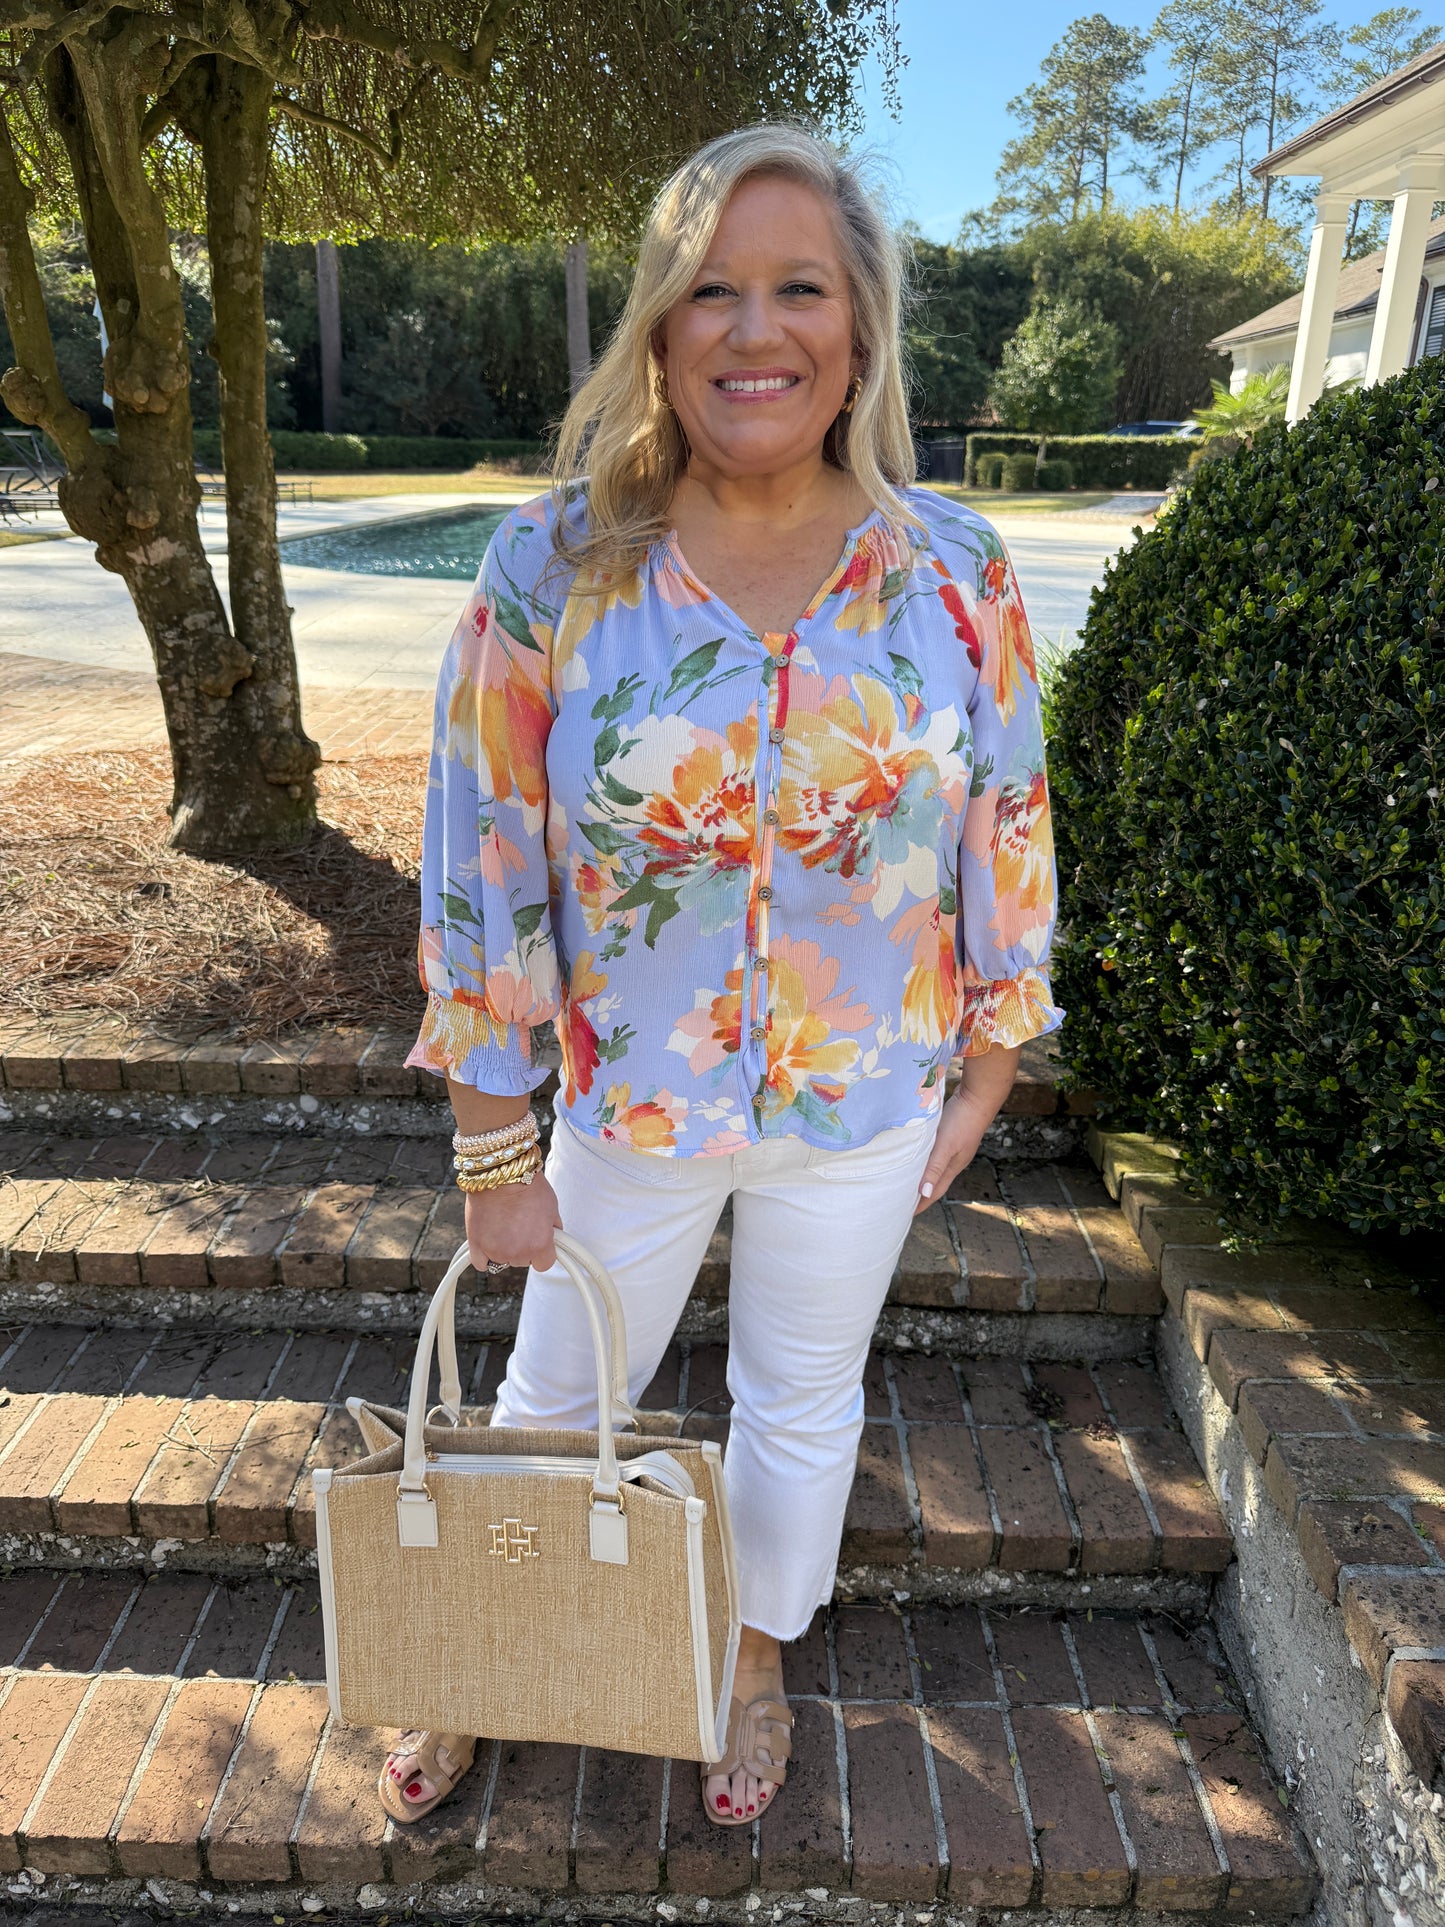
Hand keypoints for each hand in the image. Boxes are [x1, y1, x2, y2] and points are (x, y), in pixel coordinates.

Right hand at [465, 1172, 562, 1271]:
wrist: (501, 1173)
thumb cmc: (527, 1186)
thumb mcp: (552, 1208)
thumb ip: (553, 1229)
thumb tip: (553, 1236)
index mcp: (540, 1246)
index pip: (545, 1264)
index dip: (543, 1252)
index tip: (539, 1242)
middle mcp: (517, 1253)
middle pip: (523, 1261)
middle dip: (523, 1246)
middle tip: (520, 1224)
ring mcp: (495, 1251)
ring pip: (503, 1260)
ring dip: (504, 1248)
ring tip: (504, 1224)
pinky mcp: (476, 1244)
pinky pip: (481, 1263)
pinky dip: (485, 1256)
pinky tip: (490, 1242)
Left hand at [913, 1089, 992, 1213]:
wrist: (978, 1095)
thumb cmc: (962, 1121)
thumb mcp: (946, 1146)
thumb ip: (935, 1168)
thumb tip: (924, 1193)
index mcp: (953, 1167)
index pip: (934, 1192)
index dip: (920, 1203)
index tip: (904, 1214)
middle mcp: (953, 1160)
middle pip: (934, 1182)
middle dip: (919, 1193)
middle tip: (900, 1200)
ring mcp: (953, 1147)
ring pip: (933, 1167)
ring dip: (920, 1175)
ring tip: (904, 1179)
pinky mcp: (949, 1134)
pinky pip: (933, 1153)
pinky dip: (923, 1158)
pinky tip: (916, 1154)